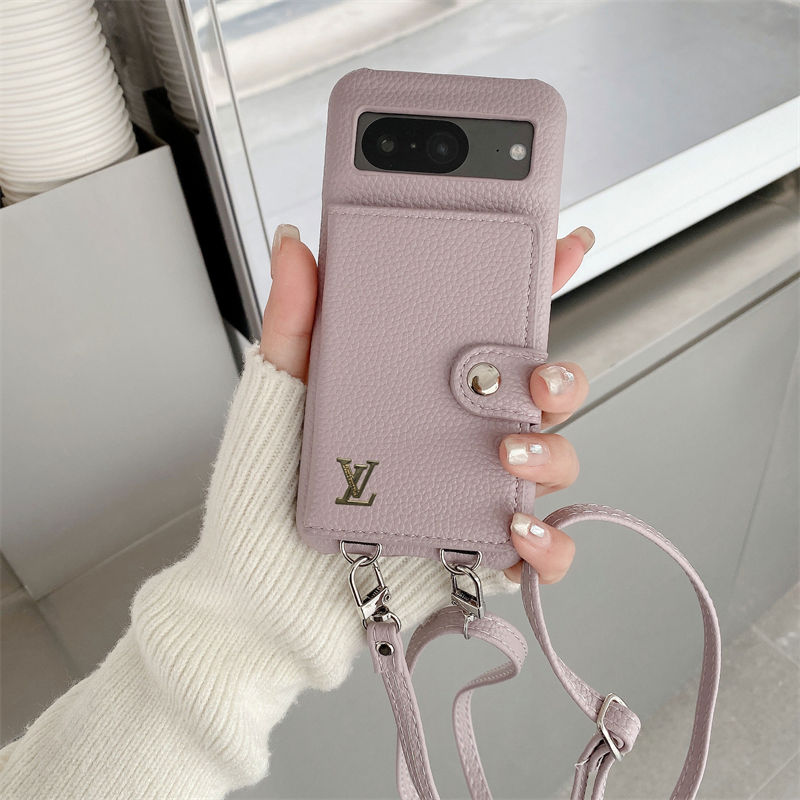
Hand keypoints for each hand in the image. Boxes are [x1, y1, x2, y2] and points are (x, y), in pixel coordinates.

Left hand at [261, 223, 593, 585]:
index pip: (497, 332)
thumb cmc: (274, 482)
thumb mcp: (284, 389)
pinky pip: (543, 551)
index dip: (539, 287)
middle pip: (543, 396)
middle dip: (560, 378)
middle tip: (534, 377)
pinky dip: (548, 543)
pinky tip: (517, 529)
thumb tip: (293, 244)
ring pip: (554, 462)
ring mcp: (478, 492)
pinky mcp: (482, 551)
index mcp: (430, 388)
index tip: (564, 247)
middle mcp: (464, 435)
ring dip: (551, 452)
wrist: (265, 576)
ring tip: (506, 451)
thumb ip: (295, 318)